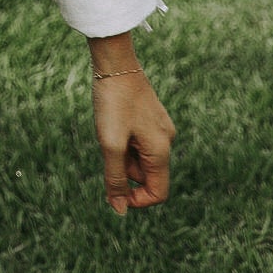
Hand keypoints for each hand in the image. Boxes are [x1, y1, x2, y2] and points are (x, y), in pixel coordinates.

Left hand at [91, 70, 175, 214]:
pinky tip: (112, 120)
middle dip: (124, 170)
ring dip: (122, 153)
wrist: (114, 61)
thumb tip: (119, 211)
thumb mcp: (110, 144)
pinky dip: (123, 140)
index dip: (136, 200)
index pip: (158, 192)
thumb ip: (115, 179)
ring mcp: (159, 127)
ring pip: (139, 157)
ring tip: (108, 128)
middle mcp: (166, 140)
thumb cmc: (113, 103)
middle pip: (146, 175)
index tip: (113, 189)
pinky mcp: (150, 117)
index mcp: (161, 150)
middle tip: (107, 145)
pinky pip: (138, 141)